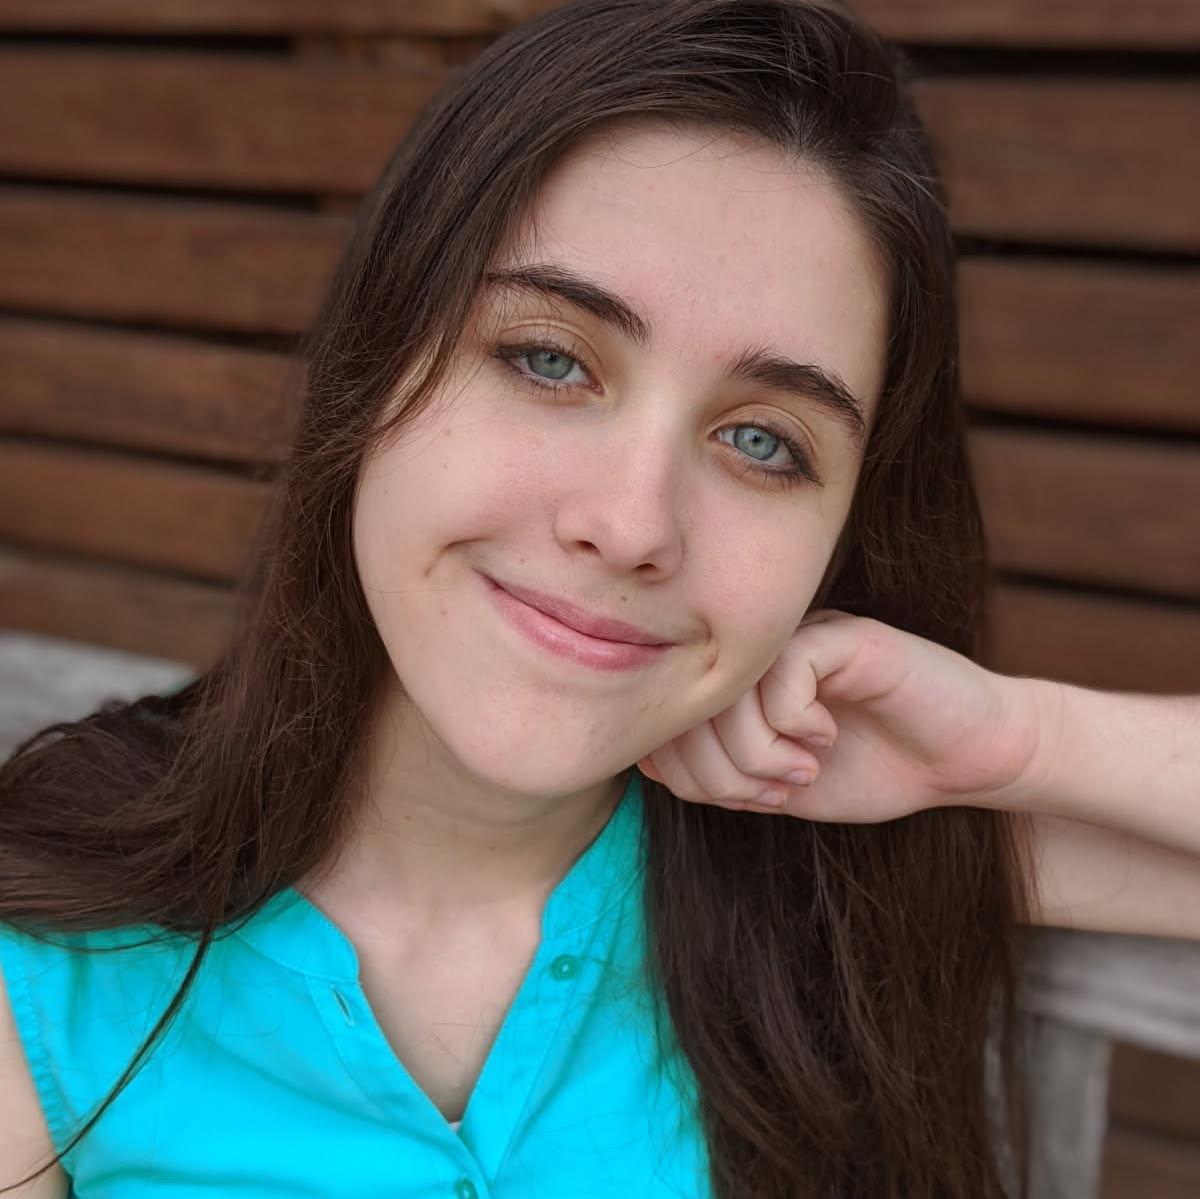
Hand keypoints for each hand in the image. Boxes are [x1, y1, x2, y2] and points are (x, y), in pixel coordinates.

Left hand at [637, 609, 1052, 820]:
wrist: (963, 760)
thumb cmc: (870, 770)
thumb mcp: (774, 788)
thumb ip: (718, 775)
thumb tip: (649, 762)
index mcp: (735, 687)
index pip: (667, 724)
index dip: (689, 777)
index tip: (746, 801)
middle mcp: (756, 655)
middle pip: (687, 710)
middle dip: (721, 773)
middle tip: (773, 791)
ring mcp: (796, 639)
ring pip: (728, 694)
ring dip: (759, 753)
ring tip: (800, 769)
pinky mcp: (839, 636)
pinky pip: (781, 672)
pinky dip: (795, 721)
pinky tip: (825, 734)